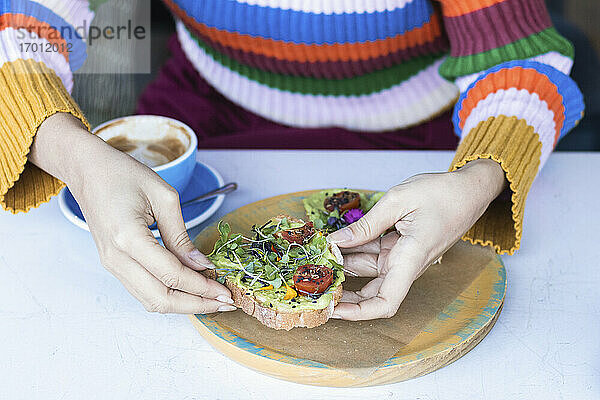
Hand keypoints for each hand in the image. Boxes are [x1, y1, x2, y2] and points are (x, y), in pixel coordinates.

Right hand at [29, 113, 234, 313]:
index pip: (172, 275)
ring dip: (183, 304)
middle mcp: (116, 258)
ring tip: (211, 300)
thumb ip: (181, 236)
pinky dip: (168, 295)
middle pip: (160, 298)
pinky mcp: (113, 265)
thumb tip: (202, 265)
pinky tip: (190, 290)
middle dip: (196, 304)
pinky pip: (142, 290)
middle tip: (224, 302)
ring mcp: (111, 264)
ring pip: (150, 300)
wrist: (88, 170)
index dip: (202, 286)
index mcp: (128, 237)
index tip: (225, 291)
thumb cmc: (124, 175)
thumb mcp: (164, 197)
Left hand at [328, 159, 505, 319]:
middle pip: (371, 293)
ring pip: (368, 272)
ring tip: (319, 257)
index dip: (358, 313)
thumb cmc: (442, 193)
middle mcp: (406, 265)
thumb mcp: (398, 200)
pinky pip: (374, 257)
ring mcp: (403, 259)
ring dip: (345, 267)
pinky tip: (336, 244)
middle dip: (343, 291)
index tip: (334, 309)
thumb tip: (336, 241)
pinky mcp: (400, 250)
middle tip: (315, 282)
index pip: (386, 302)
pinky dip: (354, 252)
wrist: (468, 190)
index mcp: (410, 258)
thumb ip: (366, 224)